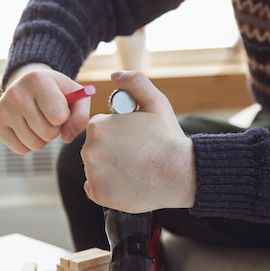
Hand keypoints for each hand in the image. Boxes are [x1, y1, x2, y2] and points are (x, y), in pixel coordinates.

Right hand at [0, 64, 90, 153]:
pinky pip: (21, 150)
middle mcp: (16, 93)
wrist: (30, 85)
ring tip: (39, 120)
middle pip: (48, 133)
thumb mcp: (77, 97)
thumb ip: (81, 117)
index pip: (58, 117)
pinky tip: (27, 126)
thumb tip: (67, 138)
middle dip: (55, 129)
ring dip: (42, 137)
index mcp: (38, 80)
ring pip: (35, 144)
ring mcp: (3, 108)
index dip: (65, 117)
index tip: (60, 106)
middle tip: (49, 115)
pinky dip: (28, 143)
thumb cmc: (58, 93)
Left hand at [81, 71, 195, 212]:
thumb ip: (134, 82)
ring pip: (95, 167)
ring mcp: (92, 173)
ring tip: (134, 169)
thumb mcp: (155, 102)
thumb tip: (115, 76)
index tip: (135, 140)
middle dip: (112, 149)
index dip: (119, 133)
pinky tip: (128, 182)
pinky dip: (108, 187)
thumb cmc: (168, 139)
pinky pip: (95, 187)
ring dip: (109, 168)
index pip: (100, 128)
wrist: (180, 174)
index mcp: (97, 126)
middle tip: (136, 155)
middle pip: (96, 147)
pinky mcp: (98, 194)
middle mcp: (89, 149)